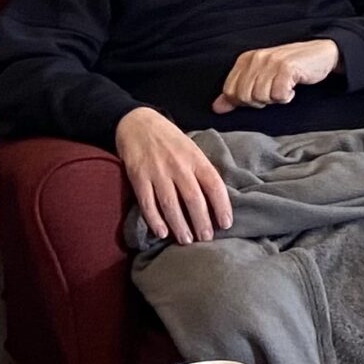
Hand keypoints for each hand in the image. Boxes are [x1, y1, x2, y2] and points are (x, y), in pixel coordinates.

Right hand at [115, 107, 232, 244]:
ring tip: (186, 240)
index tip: (226, 224)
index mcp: (196, 158)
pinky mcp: (138, 176)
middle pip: (193, 199)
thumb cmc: (170, 139)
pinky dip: (154, 219)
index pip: (214, 185)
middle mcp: (179, 166)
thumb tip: (216, 198)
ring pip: (171, 204)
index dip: (222, 206)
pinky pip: (147, 202)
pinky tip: (162, 232)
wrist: (138, 123)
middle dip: (201, 222)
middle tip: (206, 239)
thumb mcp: (192, 149)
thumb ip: (201, 170)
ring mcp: (157, 171)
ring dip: (180, 225)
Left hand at [212, 39, 340, 112]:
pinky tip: (293, 87)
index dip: (244, 101)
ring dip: (275, 98)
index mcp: (245, 59)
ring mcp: (271, 62)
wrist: (321, 53)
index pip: (230, 91)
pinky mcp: (287, 68)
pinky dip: (287, 96)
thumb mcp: (261, 77)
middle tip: (274, 92)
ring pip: (261, 97)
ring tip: (284, 88)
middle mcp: (256, 58)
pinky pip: (279, 95)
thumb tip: (217, 108)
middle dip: (260, 101)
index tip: (261, 93)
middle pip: (245, 97)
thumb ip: (237, 92)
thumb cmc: (290, 68)